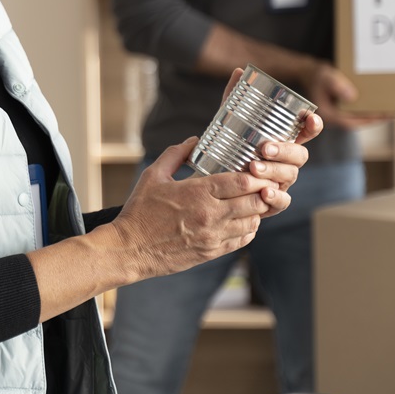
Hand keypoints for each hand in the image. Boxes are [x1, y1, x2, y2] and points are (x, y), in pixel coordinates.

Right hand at [110, 137, 280, 280]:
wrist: (131, 249)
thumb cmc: (140, 211)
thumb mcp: (152, 176)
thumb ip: (175, 155)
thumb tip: (193, 141)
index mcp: (197, 193)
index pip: (241, 182)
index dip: (257, 175)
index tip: (260, 170)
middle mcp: (210, 215)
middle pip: (254, 202)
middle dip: (263, 192)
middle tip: (264, 184)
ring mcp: (213, 236)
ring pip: (252, 222)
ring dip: (257, 211)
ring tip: (253, 201)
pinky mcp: (212, 252)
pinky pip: (242, 240)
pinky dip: (248, 229)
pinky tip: (242, 220)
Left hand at [220, 66, 320, 213]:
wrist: (212, 181)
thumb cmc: (226, 149)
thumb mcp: (229, 123)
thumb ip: (235, 98)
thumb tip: (239, 71)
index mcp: (282, 140)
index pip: (305, 132)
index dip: (313, 125)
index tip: (311, 118)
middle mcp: (286, 162)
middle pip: (299, 156)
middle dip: (285, 151)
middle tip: (264, 148)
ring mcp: (281, 182)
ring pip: (290, 176)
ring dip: (274, 171)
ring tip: (253, 167)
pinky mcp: (272, 202)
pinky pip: (283, 202)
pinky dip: (275, 197)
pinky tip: (264, 192)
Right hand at [304, 61, 389, 129]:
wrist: (308, 73)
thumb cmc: (316, 74)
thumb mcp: (326, 77)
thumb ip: (336, 86)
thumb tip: (352, 96)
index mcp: (327, 114)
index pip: (350, 121)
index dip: (369, 119)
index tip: (384, 115)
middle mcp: (332, 118)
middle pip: (357, 122)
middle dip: (376, 118)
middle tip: (394, 113)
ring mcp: (337, 115)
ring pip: (358, 118)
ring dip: (374, 115)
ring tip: (391, 110)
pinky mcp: (340, 110)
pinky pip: (356, 112)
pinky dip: (368, 109)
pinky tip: (379, 104)